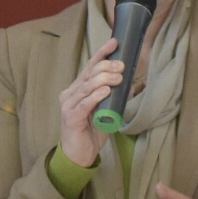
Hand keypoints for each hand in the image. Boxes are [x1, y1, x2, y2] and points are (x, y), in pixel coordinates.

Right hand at [58, 38, 122, 168]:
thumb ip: (114, 98)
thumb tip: (129, 84)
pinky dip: (95, 96)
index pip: (90, 67)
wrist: (78, 155)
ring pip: (86, 86)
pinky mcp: (70, 117)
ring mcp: (68, 105)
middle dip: (106, 67)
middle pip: (88, 74)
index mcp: (78, 89)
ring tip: (118, 77)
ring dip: (104, 79)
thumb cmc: (91, 133)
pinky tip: (106, 90)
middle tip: (122, 66)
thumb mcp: (106, 112)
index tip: (115, 42)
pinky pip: (84, 104)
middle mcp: (70, 93)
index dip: (102, 54)